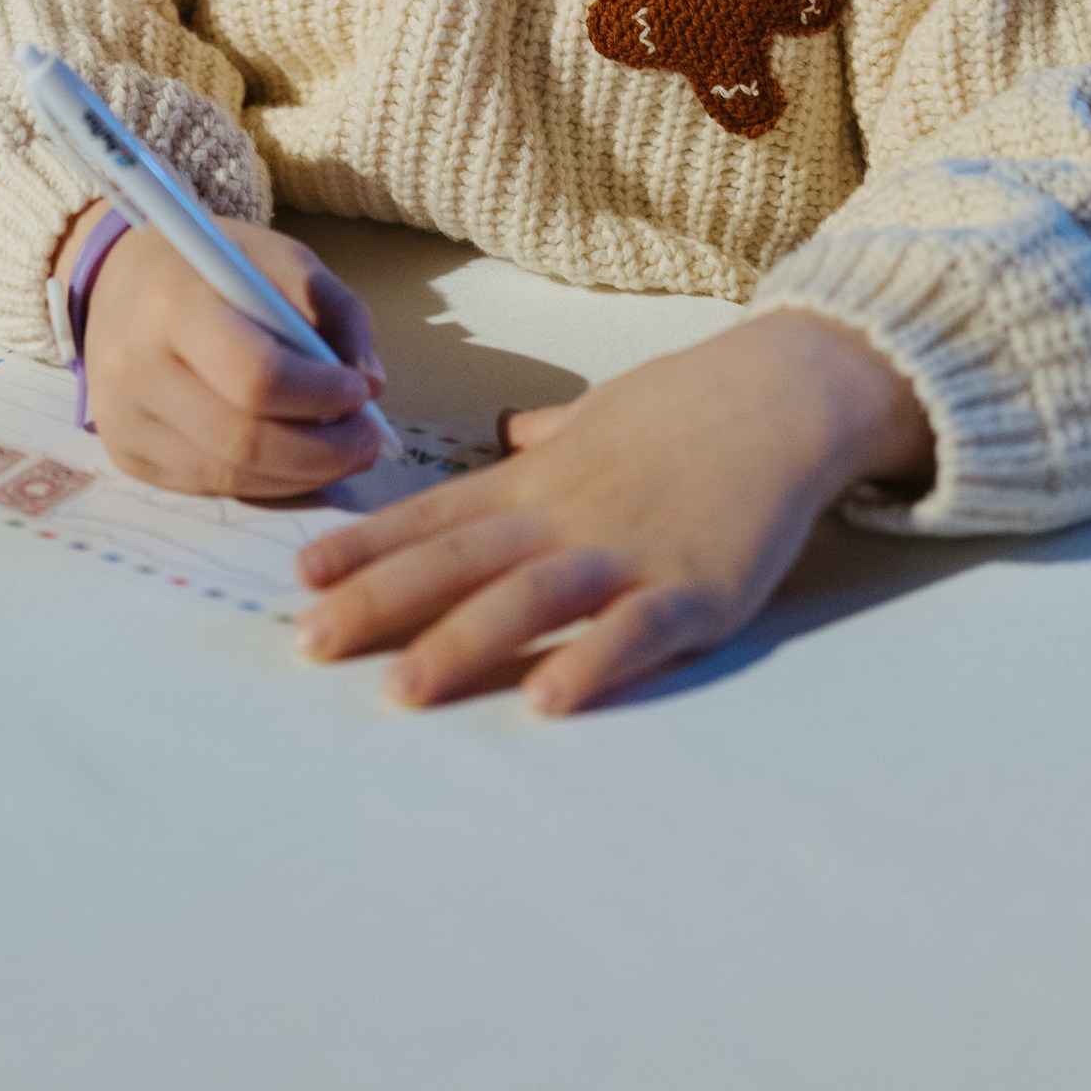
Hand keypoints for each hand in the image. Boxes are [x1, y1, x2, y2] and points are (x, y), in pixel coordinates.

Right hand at [56, 202, 390, 499]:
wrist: (120, 282)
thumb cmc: (211, 267)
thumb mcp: (279, 258)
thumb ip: (333, 308)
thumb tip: (372, 384)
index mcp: (174, 305)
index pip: (255, 375)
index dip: (319, 394)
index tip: (360, 392)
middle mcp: (136, 370)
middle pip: (244, 441)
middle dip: (324, 452)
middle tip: (369, 440)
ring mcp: (124, 421)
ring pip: (232, 477)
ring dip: (304, 475)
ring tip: (344, 451)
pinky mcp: (126, 456)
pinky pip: (212, 487)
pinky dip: (269, 483)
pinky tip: (297, 462)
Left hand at [295, 309, 932, 714]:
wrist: (788, 390)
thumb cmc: (695, 402)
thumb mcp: (604, 410)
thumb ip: (552, 435)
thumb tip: (510, 434)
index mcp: (542, 478)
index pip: (437, 516)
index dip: (368, 546)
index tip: (303, 576)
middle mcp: (569, 513)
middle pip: (459, 561)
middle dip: (380, 602)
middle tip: (311, 642)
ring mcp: (631, 551)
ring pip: (528, 598)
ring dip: (461, 643)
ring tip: (403, 689)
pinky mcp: (697, 588)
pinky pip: (634, 631)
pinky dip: (589, 663)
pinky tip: (546, 700)